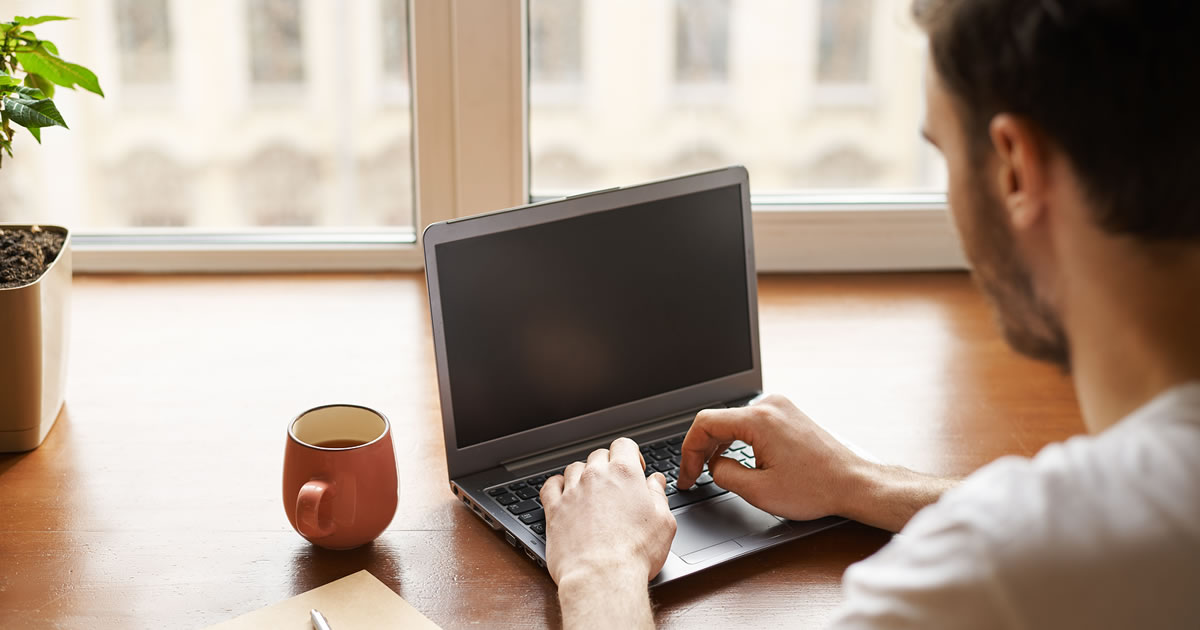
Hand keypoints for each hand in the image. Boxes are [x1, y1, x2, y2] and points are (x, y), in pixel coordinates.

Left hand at [540, 437, 676, 585]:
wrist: (602, 576)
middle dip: (608, 466)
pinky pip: (550, 485)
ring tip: (591, 493)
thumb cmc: (635, 553)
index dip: (631, 454)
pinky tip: (564, 493)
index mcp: (624, 474)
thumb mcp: (663, 522)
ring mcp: (572, 491)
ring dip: (583, 475)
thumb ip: (659, 495)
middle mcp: (595, 477)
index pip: (624, 445)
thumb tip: (656, 481)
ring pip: (574, 468)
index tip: (635, 469)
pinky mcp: (554, 509)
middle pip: (598, 455)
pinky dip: (557, 485)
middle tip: (615, 486)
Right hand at [675, 394, 870, 521]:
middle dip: (701, 450)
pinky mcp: (787, 414)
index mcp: (759, 419)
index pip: (705, 424)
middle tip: (694, 478)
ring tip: (711, 470)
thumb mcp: (759, 491)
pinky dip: (737, 439)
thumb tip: (713, 466)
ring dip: (718, 445)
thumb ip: (724, 474)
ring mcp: (780, 407)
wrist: (853, 483)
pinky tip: (733, 458)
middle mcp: (769, 405)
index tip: (688, 475)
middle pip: (718, 420)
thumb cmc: (816, 488)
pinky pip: (750, 422)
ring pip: (733, 420)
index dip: (689, 451)